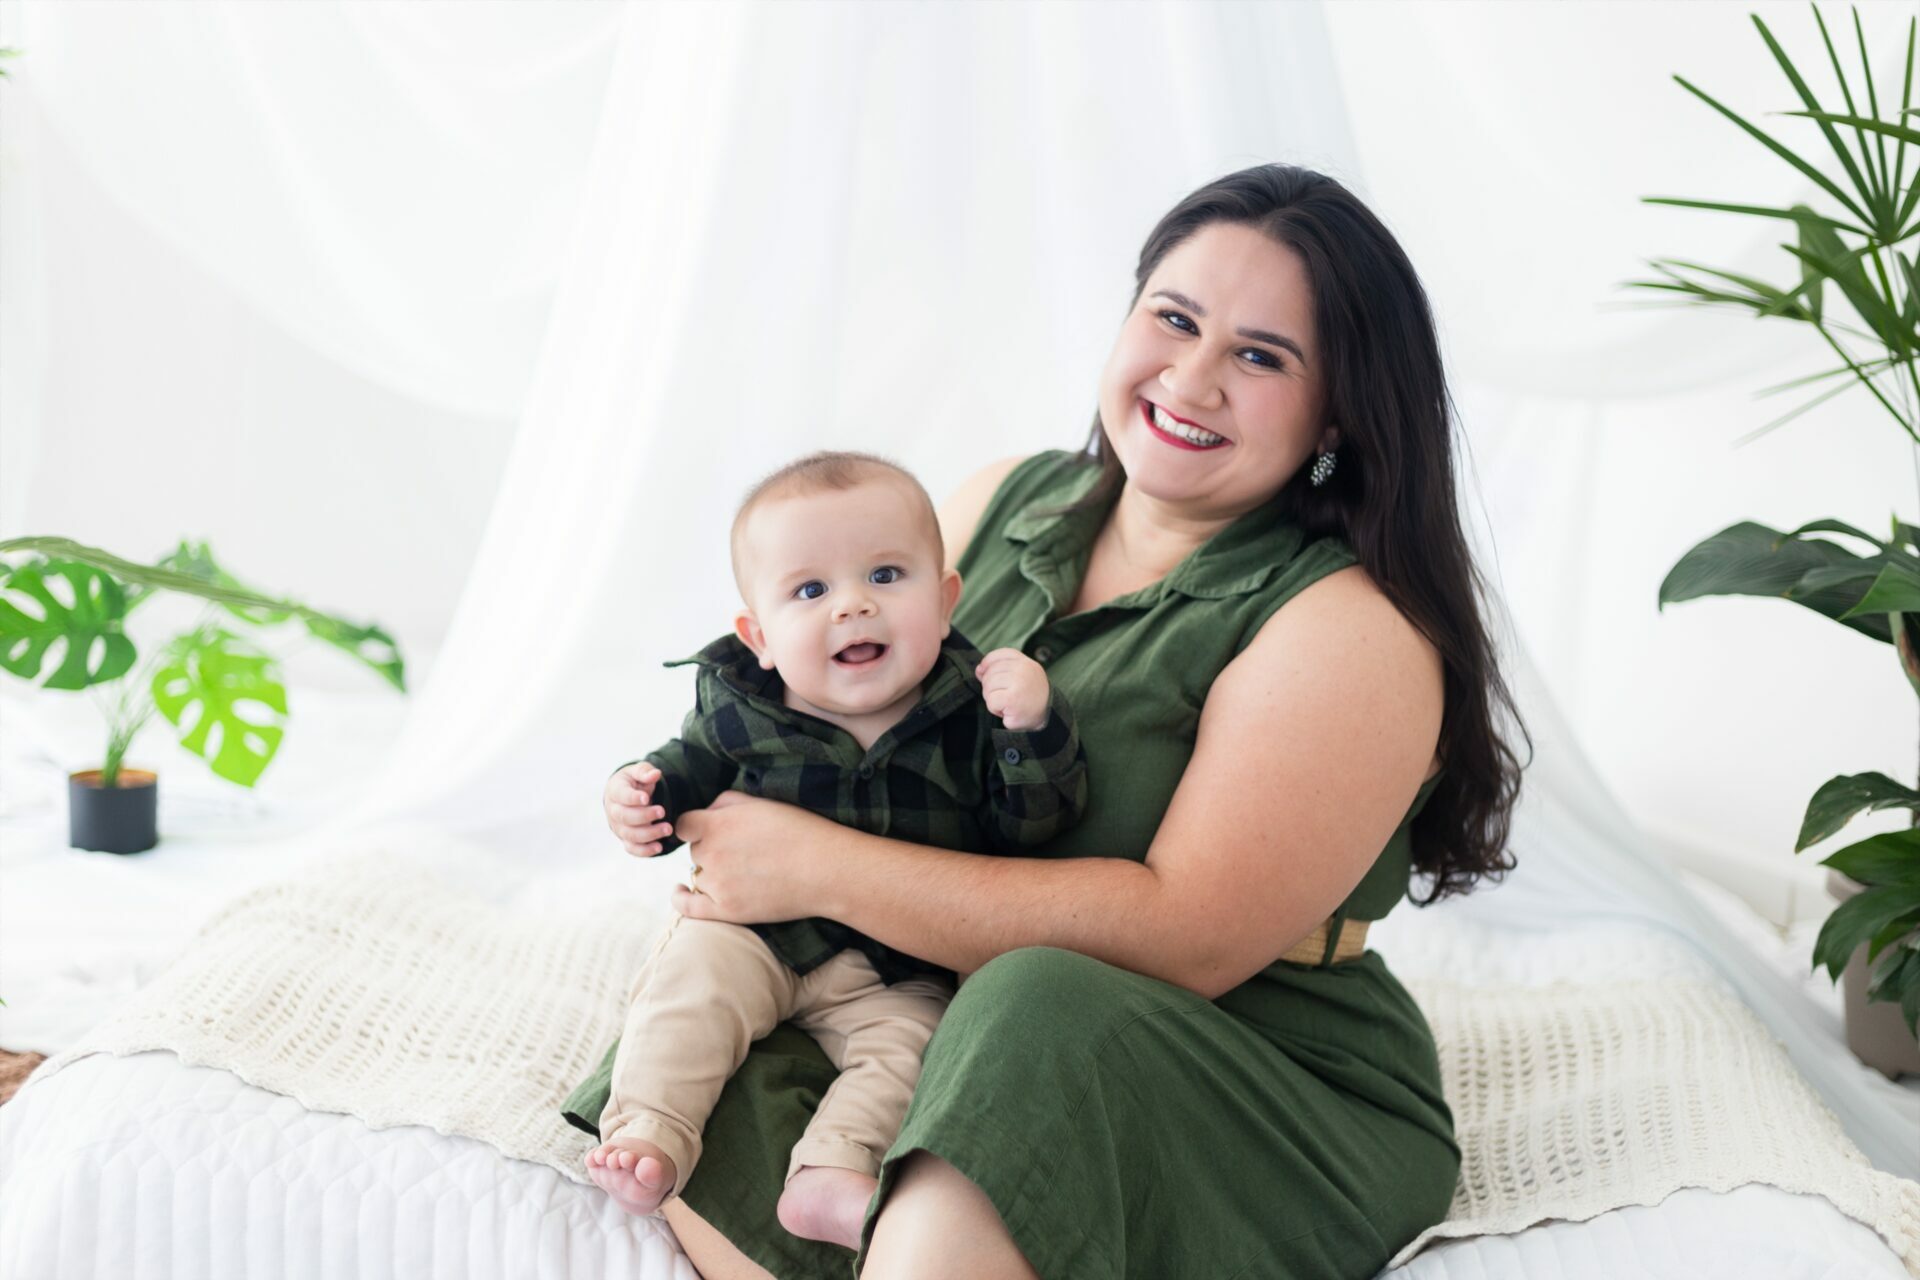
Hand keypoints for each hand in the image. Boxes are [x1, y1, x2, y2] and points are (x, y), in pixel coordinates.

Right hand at [605, 762, 672, 855]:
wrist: (627, 796)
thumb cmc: (634, 782)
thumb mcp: (638, 771)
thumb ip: (645, 772)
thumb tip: (655, 774)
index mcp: (615, 791)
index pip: (621, 796)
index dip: (633, 798)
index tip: (647, 798)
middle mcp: (613, 811)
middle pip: (625, 817)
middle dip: (644, 816)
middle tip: (662, 812)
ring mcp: (618, 827)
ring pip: (630, 835)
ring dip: (649, 834)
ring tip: (668, 829)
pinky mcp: (625, 839)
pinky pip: (632, 848)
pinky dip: (644, 851)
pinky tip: (659, 847)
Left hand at [670, 790, 839, 922]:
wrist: (826, 869)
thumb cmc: (799, 830)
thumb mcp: (761, 802)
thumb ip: (724, 802)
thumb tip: (705, 813)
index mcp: (717, 825)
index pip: (684, 825)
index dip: (694, 827)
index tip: (706, 830)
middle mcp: (712, 854)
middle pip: (696, 851)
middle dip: (712, 848)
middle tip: (744, 851)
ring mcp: (718, 885)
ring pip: (699, 876)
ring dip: (712, 872)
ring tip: (743, 871)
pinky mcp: (727, 910)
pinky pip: (689, 907)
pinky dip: (680, 899)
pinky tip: (679, 892)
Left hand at [976, 648, 1049, 731]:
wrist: (1046, 717)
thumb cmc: (1030, 698)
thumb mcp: (1021, 677)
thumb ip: (1002, 669)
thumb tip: (979, 669)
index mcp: (1026, 663)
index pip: (1000, 654)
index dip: (988, 663)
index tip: (985, 673)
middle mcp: (1023, 669)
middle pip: (991, 672)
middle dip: (991, 687)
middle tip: (1003, 696)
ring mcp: (1018, 683)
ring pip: (988, 686)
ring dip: (993, 698)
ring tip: (1006, 704)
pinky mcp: (1012, 699)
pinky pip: (991, 700)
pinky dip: (995, 709)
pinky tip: (1006, 711)